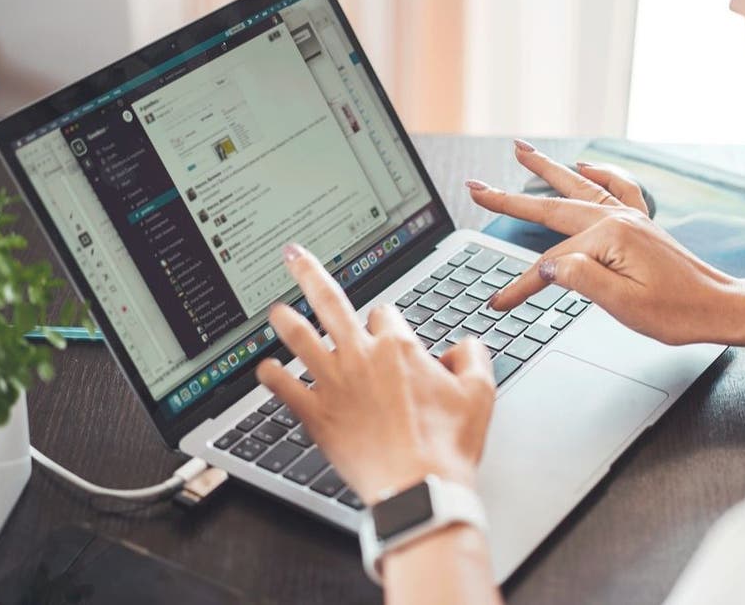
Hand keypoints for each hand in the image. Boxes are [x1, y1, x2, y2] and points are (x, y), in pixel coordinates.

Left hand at [257, 244, 495, 504]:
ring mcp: (334, 385)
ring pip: (301, 339)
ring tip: (275, 309)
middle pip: (329, 302)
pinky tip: (264, 370)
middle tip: (293, 256)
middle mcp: (361, 357)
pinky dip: (271, 377)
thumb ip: (473, 356)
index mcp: (398, 347)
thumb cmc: (447, 446)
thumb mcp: (481, 393)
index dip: (388, 323)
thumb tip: (463, 345)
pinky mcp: (317, 416)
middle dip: (309, 273)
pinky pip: (285, 389)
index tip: (388, 335)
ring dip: (285, 321)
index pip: (385, 314)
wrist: (419, 488)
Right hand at [466, 140, 744, 345]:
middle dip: (510, 198)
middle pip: (552, 208)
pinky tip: (585, 166)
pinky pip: (616, 188)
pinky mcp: (641, 224)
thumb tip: (547, 265)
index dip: (521, 285)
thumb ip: (582, 280)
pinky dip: (598, 174)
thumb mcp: (625, 306)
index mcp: (611, 239)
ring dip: (546, 169)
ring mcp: (631, 217)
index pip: (551, 264)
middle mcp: (619, 219)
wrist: (722, 308)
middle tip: (476, 186)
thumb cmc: (679, 313)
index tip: (498, 303)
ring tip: (520, 150)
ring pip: (578, 187)